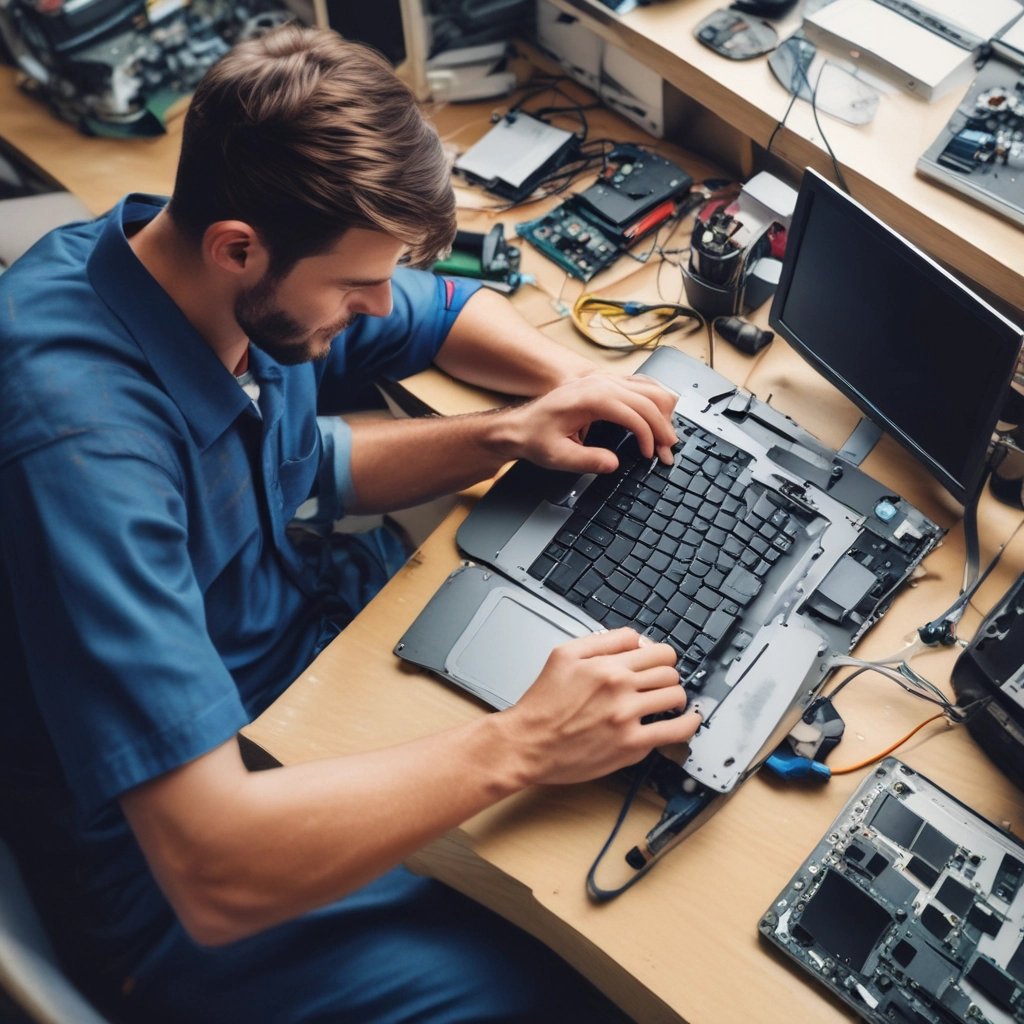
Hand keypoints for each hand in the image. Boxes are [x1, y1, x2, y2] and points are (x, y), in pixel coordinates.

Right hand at [496, 629, 701, 785]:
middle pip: (669, 671)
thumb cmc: (542, 703)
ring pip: (676, 696)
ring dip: (676, 697)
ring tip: (668, 701)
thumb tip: (634, 639)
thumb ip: (601, 641)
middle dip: (667, 674)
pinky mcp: (631, 745)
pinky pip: (675, 732)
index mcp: (605, 664)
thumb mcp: (563, 654)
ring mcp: (627, 717)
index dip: (659, 655)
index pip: (655, 650)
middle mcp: (619, 688)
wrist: (528, 743)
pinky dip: (688, 725)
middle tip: (659, 683)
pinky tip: (687, 721)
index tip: (656, 664)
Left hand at [500, 375, 677, 473]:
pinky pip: (641, 386)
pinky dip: (654, 404)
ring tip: (664, 440)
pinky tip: (658, 421)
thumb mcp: (558, 456)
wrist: (519, 426)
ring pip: (650, 389)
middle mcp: (600, 383)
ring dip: (662, 414)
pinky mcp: (605, 384)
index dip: (648, 436)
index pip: (634, 412)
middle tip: (667, 453)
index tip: (649, 456)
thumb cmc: (535, 438)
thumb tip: (614, 464)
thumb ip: (587, 461)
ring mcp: (603, 380)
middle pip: (649, 399)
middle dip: (662, 428)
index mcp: (590, 397)